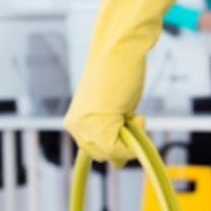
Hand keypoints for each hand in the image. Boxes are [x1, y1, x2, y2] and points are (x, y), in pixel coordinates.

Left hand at [65, 0, 194, 166]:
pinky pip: (120, 149)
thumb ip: (112, 134)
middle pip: (104, 155)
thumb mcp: (114, 110)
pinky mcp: (97, 123)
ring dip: (131, 137)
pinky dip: (136, 133)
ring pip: (113, 154)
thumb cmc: (119, 72)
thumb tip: (119, 164)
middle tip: (127, 113)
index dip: (116, 142)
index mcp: (75, 121)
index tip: (124, 120)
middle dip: (123, 142)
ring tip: (128, 109)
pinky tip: (132, 110)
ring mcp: (84, 125)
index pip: (95, 151)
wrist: (120, 46)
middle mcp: (75, 125)